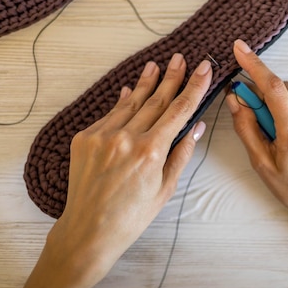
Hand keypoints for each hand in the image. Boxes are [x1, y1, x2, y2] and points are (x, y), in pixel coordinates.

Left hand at [23, 54, 211, 287]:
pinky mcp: (84, 138)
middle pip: (155, 100)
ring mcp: (102, 136)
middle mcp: (126, 138)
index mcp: (151, 151)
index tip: (203, 68)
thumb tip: (196, 126)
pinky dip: (122, 102)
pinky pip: (109, 115)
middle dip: (171, 77)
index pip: (179, 110)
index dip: (194, 87)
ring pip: (130, 102)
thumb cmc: (132, 215)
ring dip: (145, 83)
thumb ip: (181, 153)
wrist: (89, 230)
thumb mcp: (166, 188)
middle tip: (180, 58)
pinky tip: (129, 90)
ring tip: (155, 65)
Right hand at [226, 39, 287, 231]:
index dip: (255, 65)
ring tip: (266, 125)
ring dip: (271, 98)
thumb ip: (247, 128)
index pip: (273, 89)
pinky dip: (284, 104)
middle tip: (243, 105)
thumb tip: (235, 98)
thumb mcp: (262, 165)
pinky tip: (280, 125)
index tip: (240, 48)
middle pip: (279, 88)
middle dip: (258, 89)